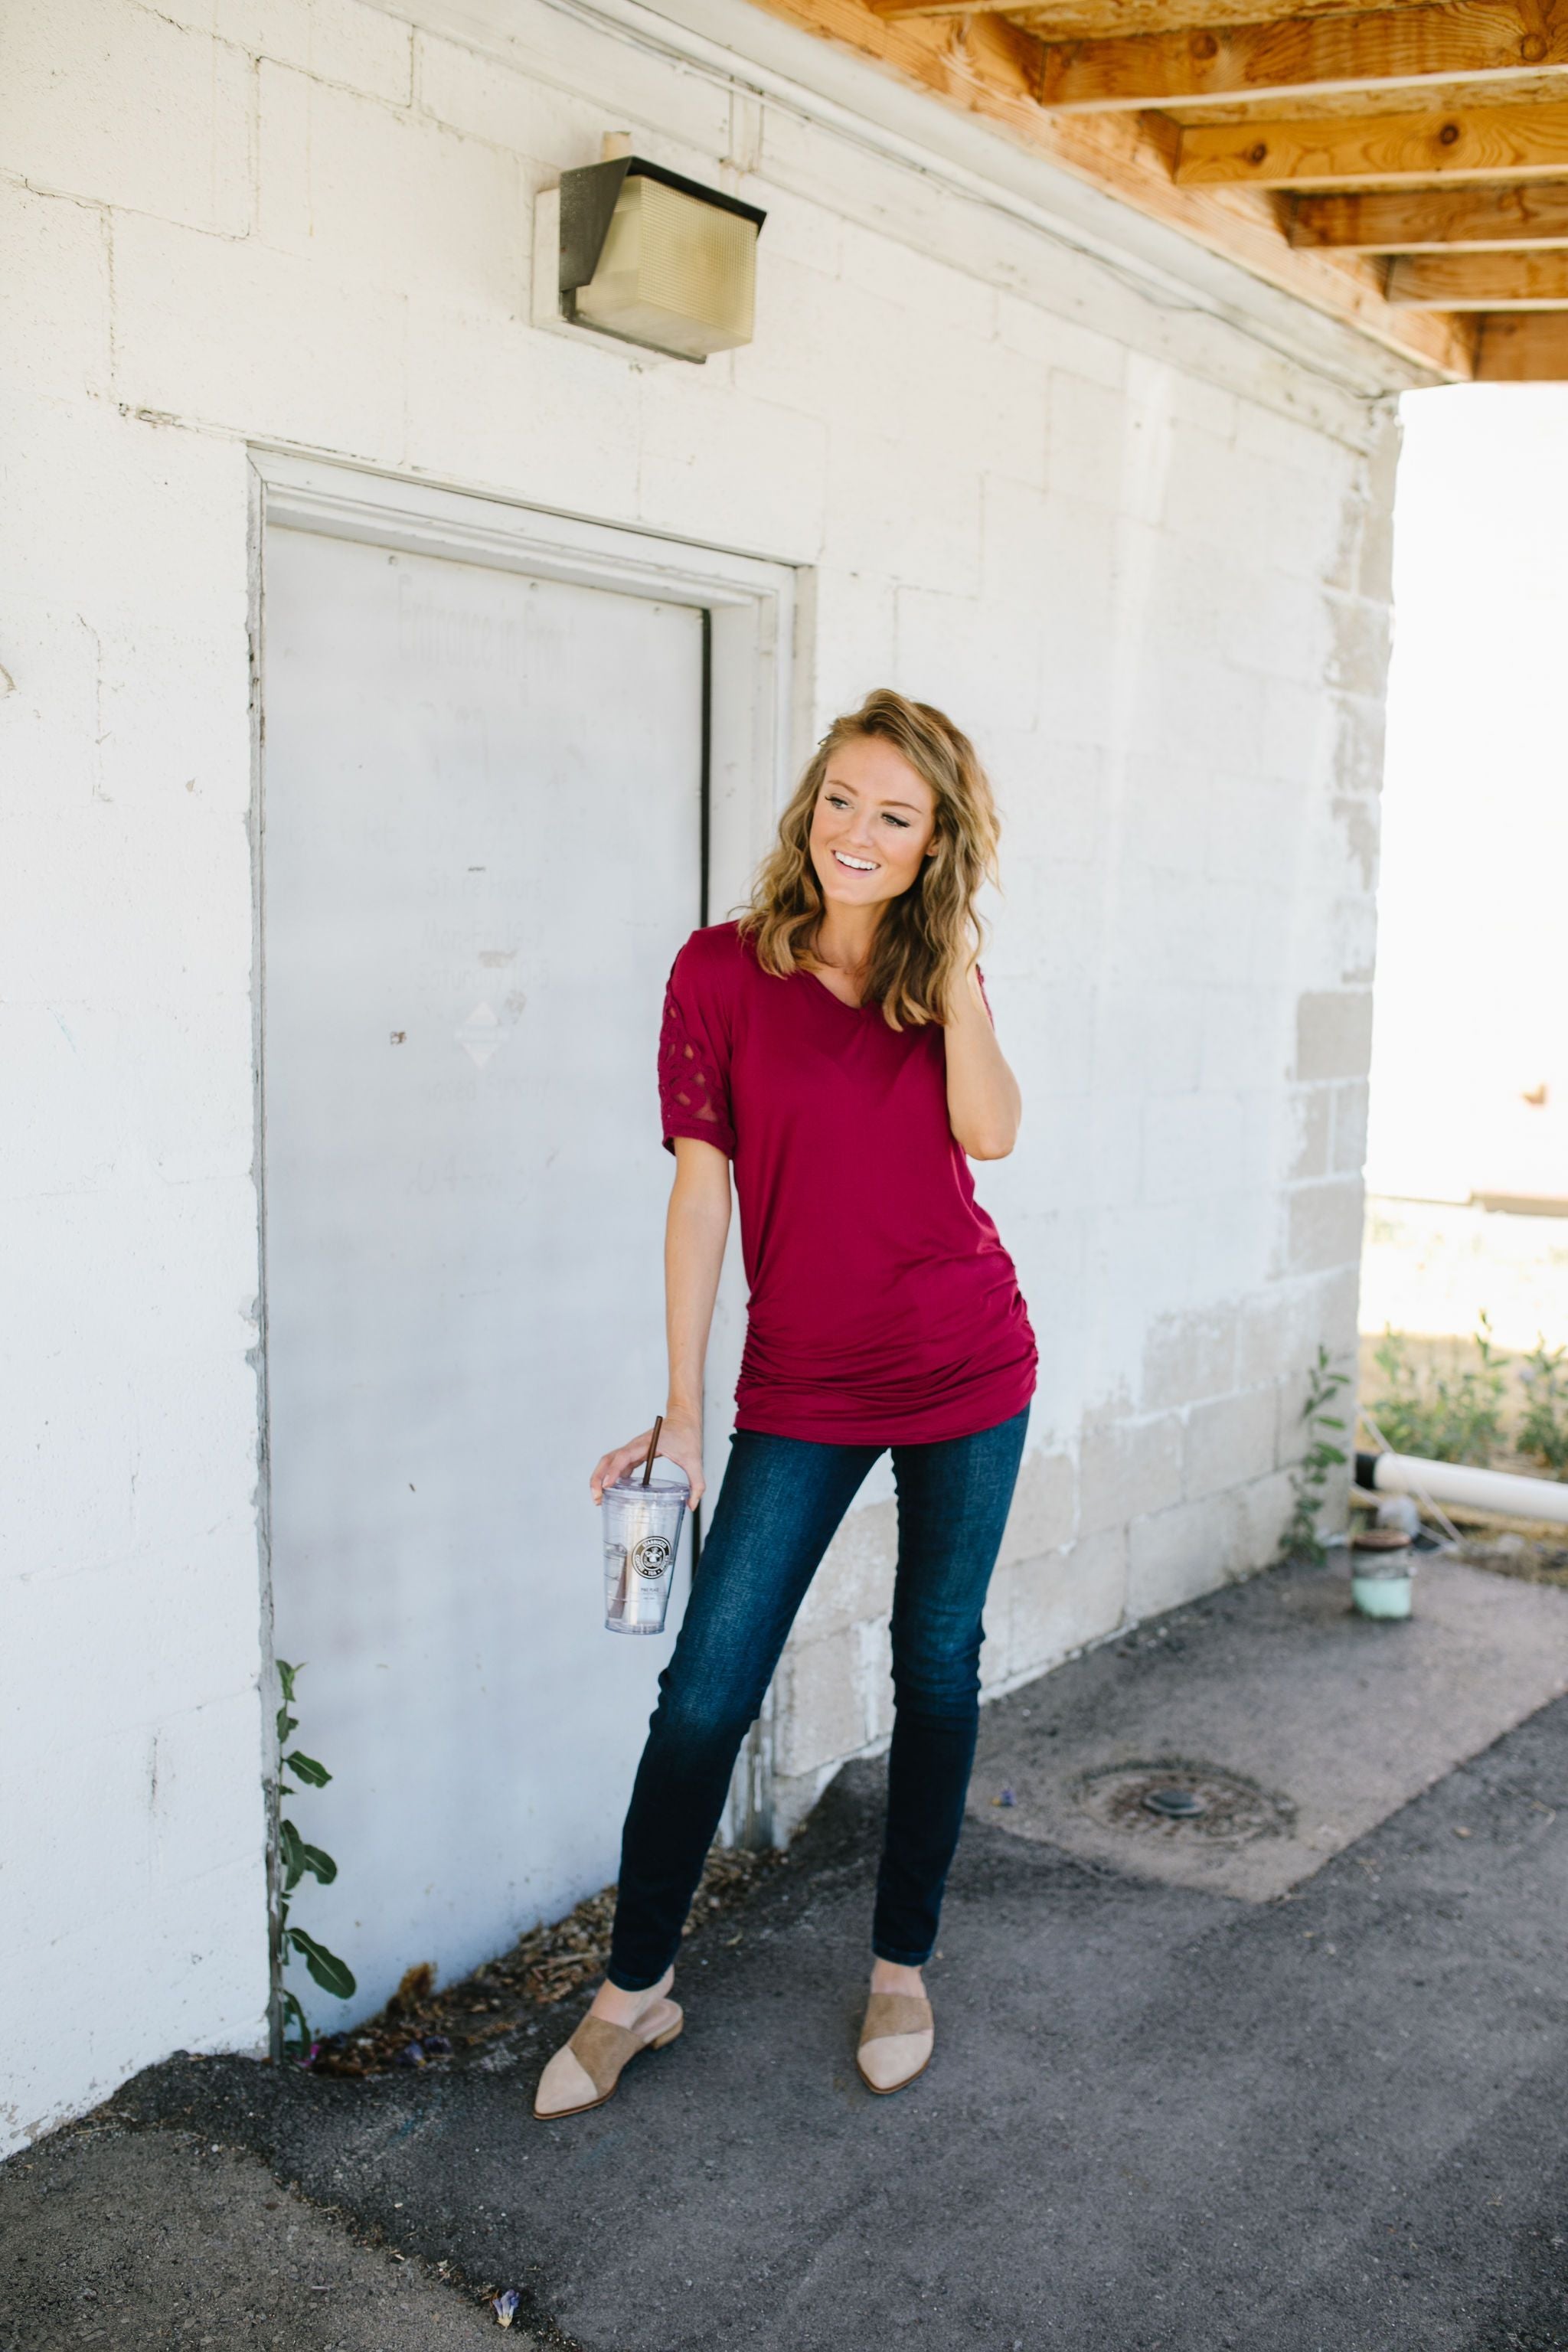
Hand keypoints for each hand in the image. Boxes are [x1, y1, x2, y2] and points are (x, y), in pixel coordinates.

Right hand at [590, 1409, 704, 1511]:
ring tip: (598, 1499)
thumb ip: (697, 1484)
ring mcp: (633, 1449)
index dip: (614, 1470)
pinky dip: (611, 1476)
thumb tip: (691, 1506)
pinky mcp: (634, 1453)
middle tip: (596, 1498)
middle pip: (608, 1459)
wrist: (683, 1419)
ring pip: (609, 1461)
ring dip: (599, 1477)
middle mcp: (635, 1446)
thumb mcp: (695, 1460)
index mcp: (646, 1444)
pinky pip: (617, 1464)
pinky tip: (613, 1491)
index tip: (608, 1485)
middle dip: (598, 1478)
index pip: (624, 1456)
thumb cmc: (687, 1435)